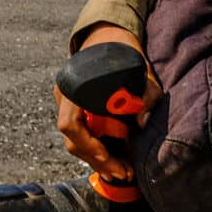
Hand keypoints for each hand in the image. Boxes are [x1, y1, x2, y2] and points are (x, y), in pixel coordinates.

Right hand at [55, 25, 158, 184]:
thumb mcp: (139, 71)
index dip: (88, 144)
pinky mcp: (76, 112)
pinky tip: (115, 162)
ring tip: (123, 172)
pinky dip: (98, 151)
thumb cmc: (122, 54)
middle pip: (73, 140)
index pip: (70, 124)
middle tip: (124, 173)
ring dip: (99, 160)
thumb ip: (146, 93)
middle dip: (98, 160)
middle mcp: (65, 98)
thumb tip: (143, 122)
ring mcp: (68, 106)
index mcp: (74, 87)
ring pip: (77, 143)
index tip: (109, 155)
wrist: (107, 38)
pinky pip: (82, 137)